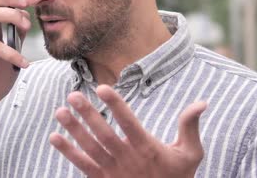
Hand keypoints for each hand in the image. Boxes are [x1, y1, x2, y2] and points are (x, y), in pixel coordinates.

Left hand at [49, 85, 206, 177]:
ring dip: (74, 130)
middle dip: (88, 114)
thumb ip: (190, 126)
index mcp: (148, 149)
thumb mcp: (190, 154)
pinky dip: (69, 152)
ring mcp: (114, 172)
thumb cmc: (177, 177)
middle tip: (73, 95)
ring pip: (91, 149)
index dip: (116, 105)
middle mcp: (128, 160)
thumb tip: (202, 102)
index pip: (129, 123)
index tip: (103, 88)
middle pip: (105, 135)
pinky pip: (83, 166)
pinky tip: (55, 138)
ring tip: (60, 112)